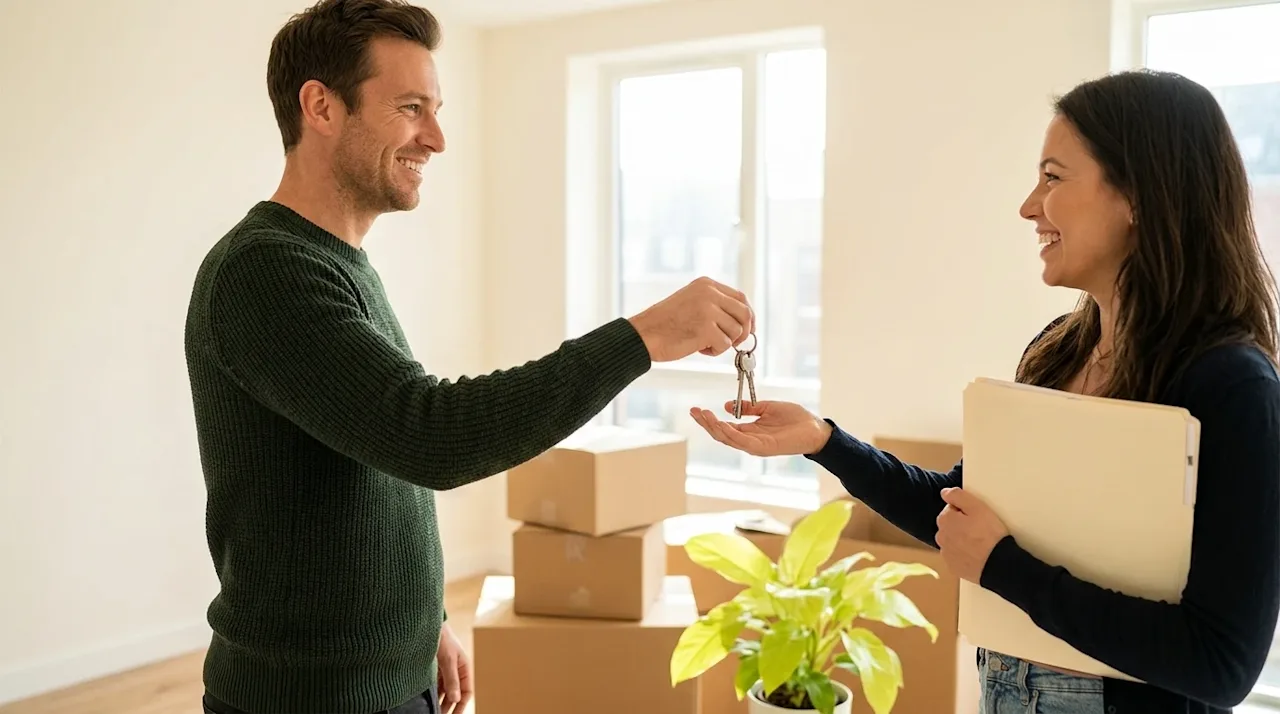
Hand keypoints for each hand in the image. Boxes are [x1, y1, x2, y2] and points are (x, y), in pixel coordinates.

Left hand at [436, 624, 472, 713]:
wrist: (427, 625)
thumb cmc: (442, 638)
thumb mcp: (448, 659)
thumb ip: (452, 679)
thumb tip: (455, 699)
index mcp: (464, 668)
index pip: (466, 692)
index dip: (461, 705)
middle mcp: (455, 671)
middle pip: (454, 694)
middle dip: (448, 706)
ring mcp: (444, 670)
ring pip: (444, 691)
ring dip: (439, 701)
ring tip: (432, 711)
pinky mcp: (434, 669)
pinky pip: (435, 685)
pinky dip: (432, 693)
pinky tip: (427, 701)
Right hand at [627, 277, 754, 360]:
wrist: (643, 335)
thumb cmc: (665, 324)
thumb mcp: (692, 302)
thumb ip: (715, 305)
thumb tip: (744, 321)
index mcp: (706, 284)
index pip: (741, 297)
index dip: (748, 315)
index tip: (748, 328)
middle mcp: (709, 293)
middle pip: (745, 313)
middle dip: (745, 331)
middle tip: (734, 343)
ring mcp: (708, 310)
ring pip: (737, 331)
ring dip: (724, 342)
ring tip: (703, 343)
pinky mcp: (706, 328)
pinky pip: (725, 345)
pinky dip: (714, 351)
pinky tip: (698, 348)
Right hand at [689, 400, 832, 455]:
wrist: (814, 428)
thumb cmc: (795, 419)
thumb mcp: (768, 407)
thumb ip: (749, 407)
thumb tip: (727, 406)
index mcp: (750, 431)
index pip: (724, 427)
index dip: (709, 419)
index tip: (697, 409)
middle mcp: (750, 441)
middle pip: (721, 434)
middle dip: (706, 423)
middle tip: (694, 411)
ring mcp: (755, 446)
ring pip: (728, 438)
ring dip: (714, 427)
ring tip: (703, 415)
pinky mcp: (763, 448)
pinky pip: (742, 441)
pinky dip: (730, 433)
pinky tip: (721, 423)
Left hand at [935, 487, 1009, 582]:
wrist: (998, 564)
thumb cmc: (990, 535)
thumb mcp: (978, 507)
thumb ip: (958, 496)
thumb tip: (945, 492)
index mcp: (944, 519)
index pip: (951, 509)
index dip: (965, 511)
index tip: (977, 517)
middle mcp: (940, 536)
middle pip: (950, 525)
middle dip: (961, 525)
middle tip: (980, 529)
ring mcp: (946, 553)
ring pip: (952, 540)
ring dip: (961, 539)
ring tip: (979, 542)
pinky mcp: (952, 566)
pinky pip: (956, 556)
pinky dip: (963, 554)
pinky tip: (975, 554)